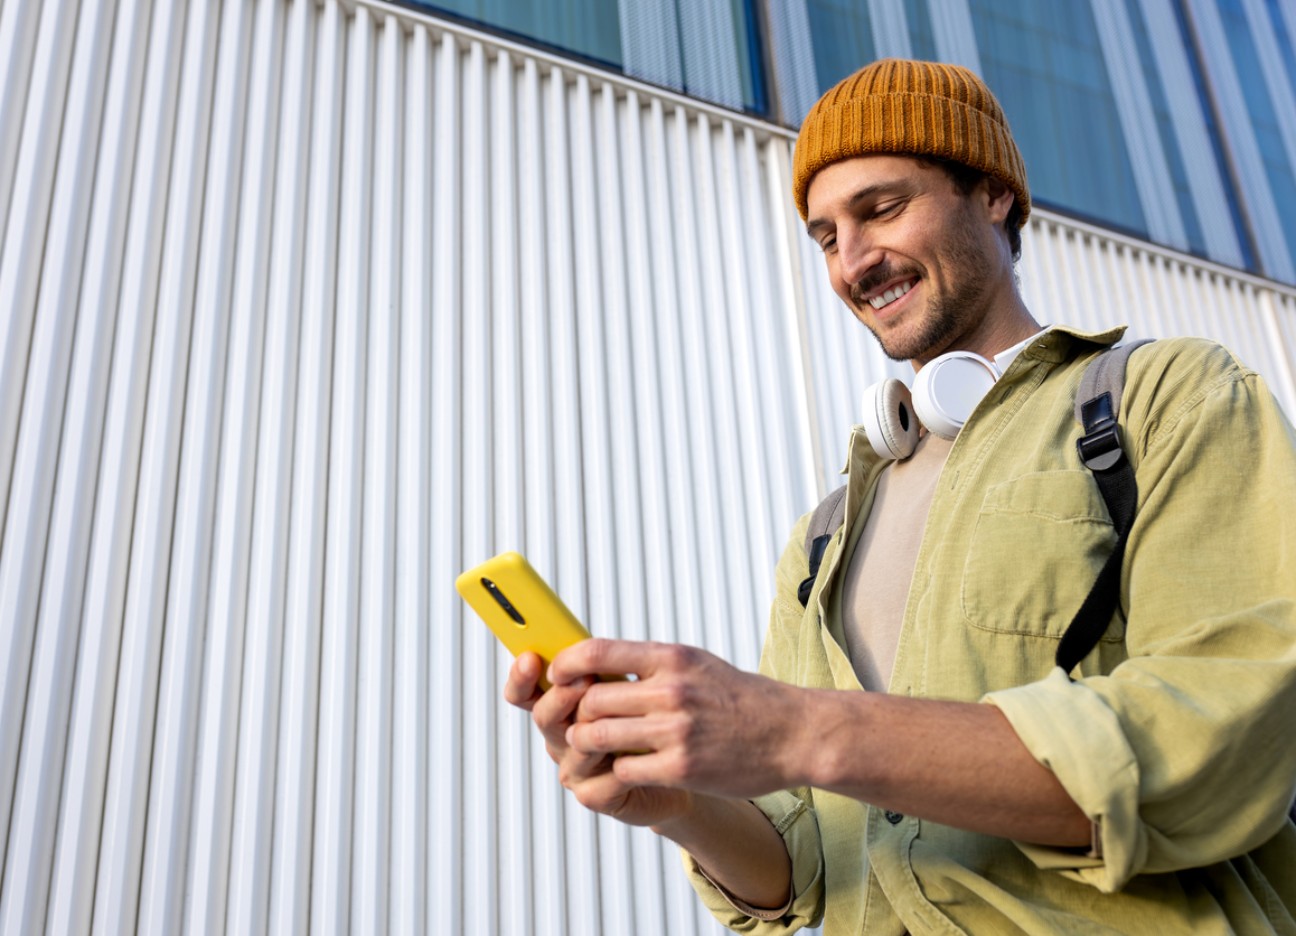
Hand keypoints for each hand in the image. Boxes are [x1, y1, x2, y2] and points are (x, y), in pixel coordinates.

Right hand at [503, 651, 691, 826]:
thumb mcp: (628, 683)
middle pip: (545, 715)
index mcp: (562, 705)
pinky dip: (624, 765)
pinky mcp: (595, 794)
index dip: (521, 677)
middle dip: (562, 696)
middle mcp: (561, 736)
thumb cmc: (652, 718)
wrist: (682, 763)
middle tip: (583, 681)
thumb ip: (605, 668)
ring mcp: (575, 767)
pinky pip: (603, 779)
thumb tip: (592, 645)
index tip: (528, 658)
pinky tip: (643, 755)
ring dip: (598, 729)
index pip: (526, 691)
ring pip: (575, 745)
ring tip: (624, 717)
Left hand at [553, 640, 805, 799]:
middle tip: (576, 722)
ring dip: (587, 745)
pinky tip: (627, 769)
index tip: (558, 676)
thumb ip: (652, 664)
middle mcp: (672, 690)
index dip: (566, 665)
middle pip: (591, 699)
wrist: (793, 733)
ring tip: (593, 747)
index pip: (597, 651)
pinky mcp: (681, 768)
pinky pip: (624, 769)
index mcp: (672, 658)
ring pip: (598, 736)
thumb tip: (601, 661)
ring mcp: (676, 731)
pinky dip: (617, 772)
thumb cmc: (743, 698)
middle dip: (576, 714)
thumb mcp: (698, 664)